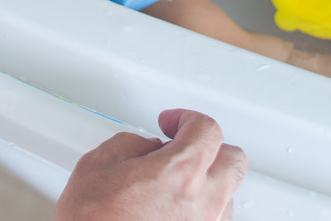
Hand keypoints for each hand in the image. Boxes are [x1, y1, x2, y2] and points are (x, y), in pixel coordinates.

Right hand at [54, 109, 246, 220]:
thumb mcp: (98, 165)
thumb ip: (132, 145)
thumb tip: (147, 148)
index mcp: (180, 173)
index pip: (207, 129)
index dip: (187, 118)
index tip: (172, 123)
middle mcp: (203, 202)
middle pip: (232, 160)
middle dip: (210, 146)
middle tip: (184, 144)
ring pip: (227, 192)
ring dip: (207, 179)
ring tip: (176, 179)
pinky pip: (215, 218)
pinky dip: (201, 206)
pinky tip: (175, 205)